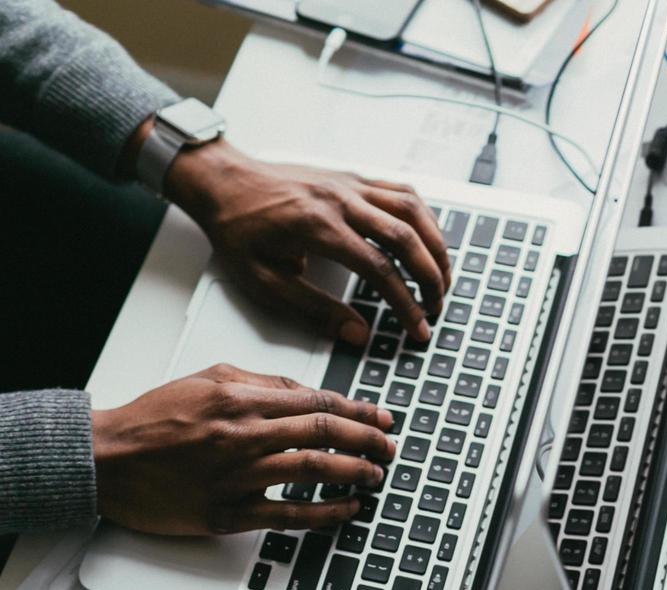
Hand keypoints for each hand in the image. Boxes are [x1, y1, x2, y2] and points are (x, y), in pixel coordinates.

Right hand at [91, 363, 394, 534]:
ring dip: (354, 473)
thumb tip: (307, 390)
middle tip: (390, 447)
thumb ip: (260, 381)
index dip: (358, 412)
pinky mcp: (226, 514)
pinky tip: (347, 509)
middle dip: (367, 440)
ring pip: (313, 472)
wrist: (105, 460)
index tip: (382, 418)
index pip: (316, 402)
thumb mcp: (206, 379)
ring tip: (375, 475)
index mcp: (240, 399)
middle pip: (324, 434)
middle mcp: (243, 436)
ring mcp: (236, 477)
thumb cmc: (152, 419)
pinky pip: (289, 515)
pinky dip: (325, 513)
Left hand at [164, 141, 450, 345]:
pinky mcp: (353, 177)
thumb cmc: (238, 231)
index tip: (418, 328)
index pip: (379, 271)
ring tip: (443, 277)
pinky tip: (427, 240)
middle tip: (437, 308)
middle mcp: (340, 200)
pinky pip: (401, 190)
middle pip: (406, 238)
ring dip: (436, 245)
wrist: (223, 182)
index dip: (405, 305)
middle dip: (431, 277)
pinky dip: (423, 216)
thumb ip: (314, 310)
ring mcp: (350, 183)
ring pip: (413, 209)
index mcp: (318, 227)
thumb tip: (357, 334)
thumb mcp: (265, 281)